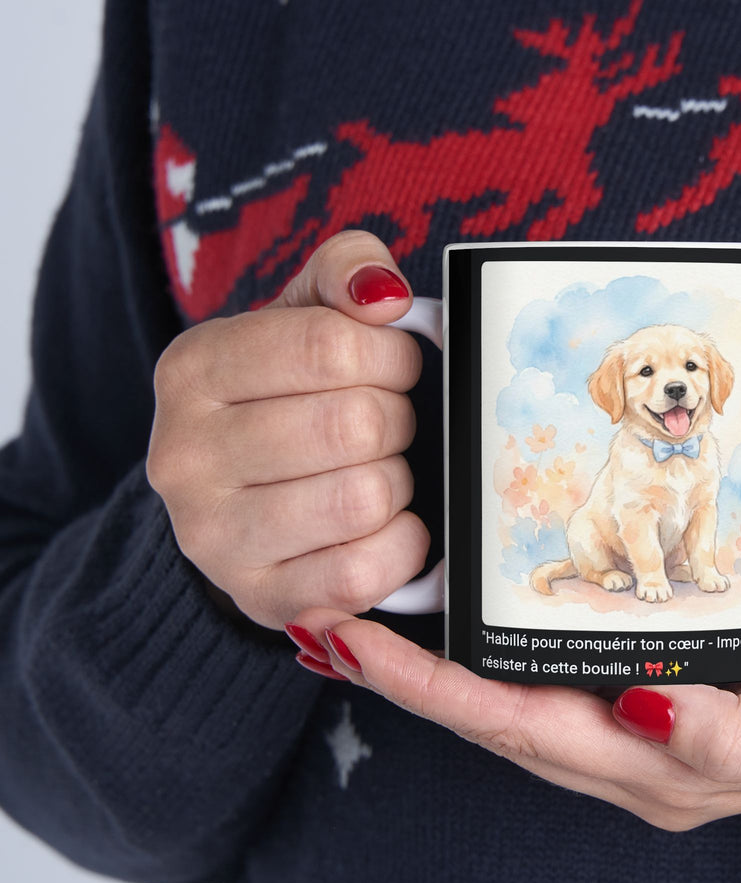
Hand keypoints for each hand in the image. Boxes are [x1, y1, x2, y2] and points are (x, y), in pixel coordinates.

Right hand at [147, 231, 427, 628]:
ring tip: (378, 473)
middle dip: (396, 420)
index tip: (395, 367)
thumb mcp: (302, 316)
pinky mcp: (261, 598)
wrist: (240, 501)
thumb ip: (344, 272)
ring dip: (397, 483)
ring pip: (363, 498)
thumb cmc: (285, 399)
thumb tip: (385, 295)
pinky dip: (401, 545)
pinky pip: (364, 573)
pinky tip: (387, 526)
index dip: (391, 356)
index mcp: (193, 370)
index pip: (330, 346)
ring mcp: (214, 538)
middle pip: (355, 425)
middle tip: (387, 425)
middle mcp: (185, 456)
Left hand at [291, 587, 740, 829]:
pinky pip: (553, 666)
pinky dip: (493, 644)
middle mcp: (636, 748)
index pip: (519, 727)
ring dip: (436, 661)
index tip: (351, 642)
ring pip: (513, 694)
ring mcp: (642, 718)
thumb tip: (638, 711)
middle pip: (493, 715)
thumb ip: (735, 730)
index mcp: (666, 766)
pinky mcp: (658, 679)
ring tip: (363, 618)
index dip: (429, 689)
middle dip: (404, 675)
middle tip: (324, 621)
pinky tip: (465, 613)